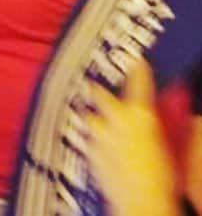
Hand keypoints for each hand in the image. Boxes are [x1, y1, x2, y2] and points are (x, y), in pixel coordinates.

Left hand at [85, 59, 178, 215]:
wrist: (142, 204)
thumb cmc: (163, 178)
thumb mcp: (171, 147)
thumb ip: (168, 125)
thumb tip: (172, 109)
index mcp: (141, 116)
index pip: (140, 85)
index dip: (139, 70)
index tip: (137, 60)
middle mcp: (116, 121)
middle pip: (101, 96)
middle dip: (99, 90)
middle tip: (95, 83)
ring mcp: (100, 137)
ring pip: (91, 118)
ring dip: (94, 118)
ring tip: (95, 117)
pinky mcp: (91, 155)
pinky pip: (90, 142)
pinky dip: (94, 141)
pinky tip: (98, 146)